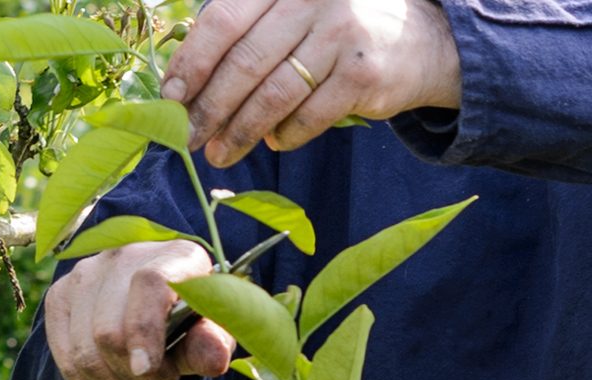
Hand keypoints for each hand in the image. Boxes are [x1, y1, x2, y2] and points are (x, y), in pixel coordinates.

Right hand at [43, 241, 234, 379]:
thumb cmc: (192, 319)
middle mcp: (123, 256)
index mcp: (174, 255)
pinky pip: (65, 361)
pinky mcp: (59, 296)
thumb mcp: (212, 331)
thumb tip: (214, 360)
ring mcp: (84, 273)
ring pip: (83, 352)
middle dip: (135, 375)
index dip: (143, 331)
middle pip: (108, 330)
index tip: (146, 369)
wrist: (157, 305)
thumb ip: (213, 343)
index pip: (148, 284)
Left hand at [162, 0, 461, 167]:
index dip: (192, 62)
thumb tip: (187, 81)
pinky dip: (285, 135)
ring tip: (220, 153)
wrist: (420, 42)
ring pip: (274, 94)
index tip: (170, 98)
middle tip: (187, 138)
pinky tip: (274, 142)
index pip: (223, 21)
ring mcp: (340, 34)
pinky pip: (309, 115)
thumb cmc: (337, 30)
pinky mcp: (363, 74)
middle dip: (210, 106)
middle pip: (244, 61)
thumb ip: (249, 30)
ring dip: (241, 130)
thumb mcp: (293, 11)